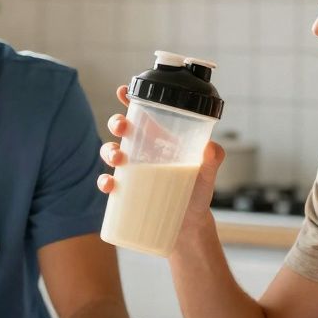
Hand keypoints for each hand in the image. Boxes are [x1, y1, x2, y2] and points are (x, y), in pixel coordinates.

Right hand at [96, 85, 226, 228]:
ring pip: (111, 152)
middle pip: (122, 129)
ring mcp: (131, 172)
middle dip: (116, 122)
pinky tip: (109, 185)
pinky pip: (108, 183)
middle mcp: (142, 152)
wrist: (190, 226)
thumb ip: (213, 159)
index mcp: (160, 140)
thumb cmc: (197, 193)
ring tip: (118, 159)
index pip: (143, 113)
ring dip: (108, 151)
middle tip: (122, 127)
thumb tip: (210, 148)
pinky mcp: (125, 193)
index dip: (130, 99)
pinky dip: (104, 182)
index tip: (122, 91)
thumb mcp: (208, 174)